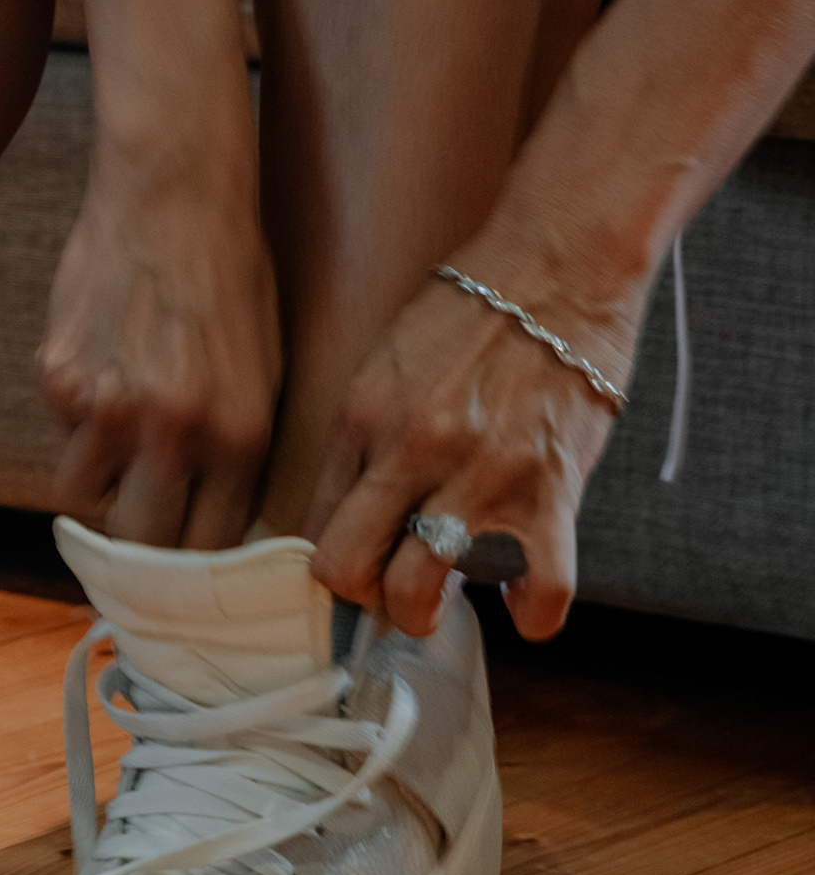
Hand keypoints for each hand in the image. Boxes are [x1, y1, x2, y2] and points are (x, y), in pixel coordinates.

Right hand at [41, 164, 281, 548]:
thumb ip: (241, 451)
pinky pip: (62, 436)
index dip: (191, 569)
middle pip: (138, 543)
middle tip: (140, 526)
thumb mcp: (267, 371)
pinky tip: (104, 377)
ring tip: (120, 441)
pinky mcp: (58, 376)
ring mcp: (106, 406)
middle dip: (139, 544)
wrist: (174, 194)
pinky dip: (78, 427)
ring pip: (83, 497)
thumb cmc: (232, 276)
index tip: (181, 567)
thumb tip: (218, 523)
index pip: (206, 551)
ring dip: (100, 484)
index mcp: (238, 435)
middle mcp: (172, 430)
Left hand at [306, 265, 629, 640]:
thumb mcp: (388, 359)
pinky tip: (525, 593)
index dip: (329, 562)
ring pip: (421, 595)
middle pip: (349, 571)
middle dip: (365, 595)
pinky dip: (533, 612)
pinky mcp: (551, 492)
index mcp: (363, 415)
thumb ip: (366, 435)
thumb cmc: (476, 307)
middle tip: (393, 585)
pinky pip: (539, 596)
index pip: (314, 526)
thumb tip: (349, 510)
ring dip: (432, 608)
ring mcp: (480, 477)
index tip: (352, 569)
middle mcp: (410, 450)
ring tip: (449, 586)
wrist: (560, 263)